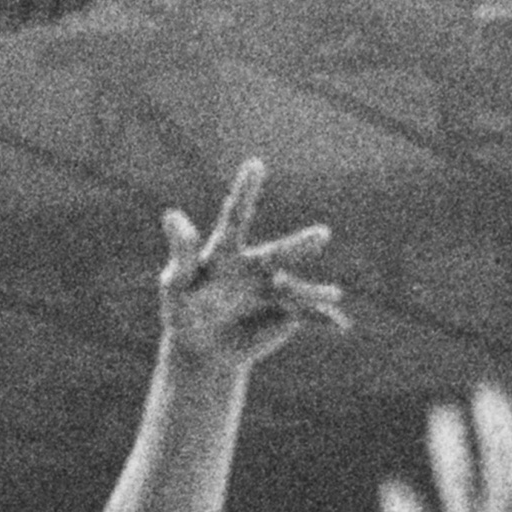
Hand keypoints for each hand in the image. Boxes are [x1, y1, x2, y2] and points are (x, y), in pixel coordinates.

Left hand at [158, 160, 347, 365]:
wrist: (202, 348)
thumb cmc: (183, 310)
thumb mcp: (176, 286)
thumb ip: (180, 254)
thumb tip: (171, 214)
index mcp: (226, 253)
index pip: (235, 218)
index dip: (245, 192)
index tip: (254, 164)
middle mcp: (255, 265)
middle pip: (275, 254)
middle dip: (298, 247)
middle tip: (322, 236)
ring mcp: (273, 289)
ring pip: (294, 288)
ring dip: (313, 291)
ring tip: (333, 295)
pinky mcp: (285, 313)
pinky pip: (305, 315)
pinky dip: (322, 320)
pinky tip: (339, 325)